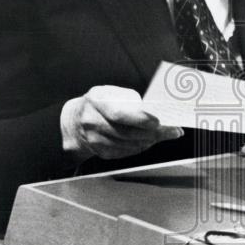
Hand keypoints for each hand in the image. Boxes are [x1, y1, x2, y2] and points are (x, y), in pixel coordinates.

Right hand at [60, 85, 183, 160]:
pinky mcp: (100, 152)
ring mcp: (95, 140)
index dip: (140, 119)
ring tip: (164, 135)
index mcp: (96, 102)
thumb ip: (128, 99)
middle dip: (153, 133)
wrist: (73, 123)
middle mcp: (92, 122)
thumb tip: (152, 109)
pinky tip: (149, 141)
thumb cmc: (97, 104)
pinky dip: (141, 147)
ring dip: (150, 141)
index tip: (158, 121)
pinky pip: (125, 152)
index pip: (119, 114)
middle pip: (127, 133)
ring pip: (128, 145)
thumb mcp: (108, 92)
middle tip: (172, 130)